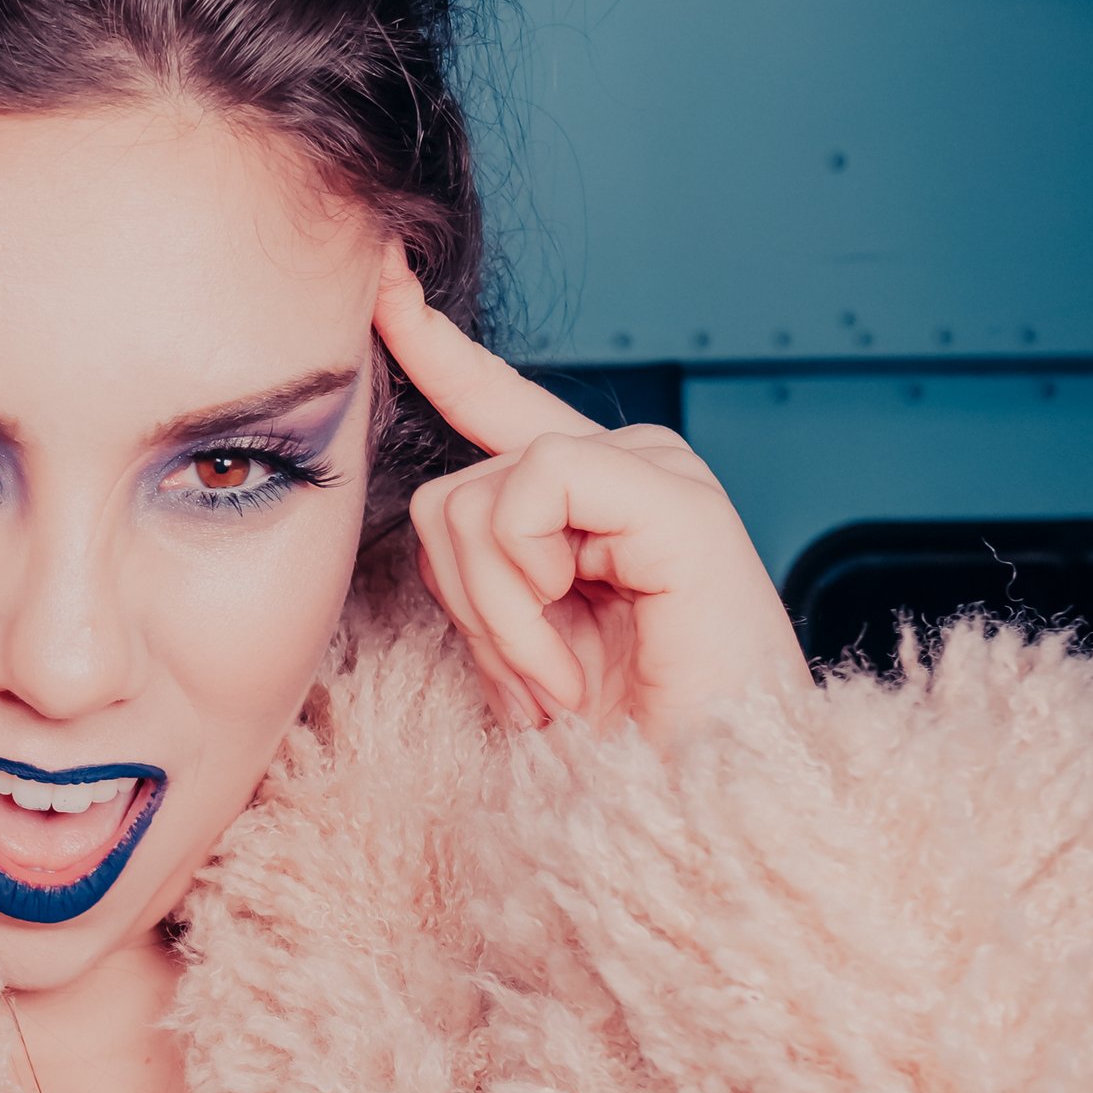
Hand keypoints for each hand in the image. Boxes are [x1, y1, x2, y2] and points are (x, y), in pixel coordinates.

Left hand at [373, 243, 811, 750]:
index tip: (381, 279)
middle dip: (465, 607)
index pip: (493, 400)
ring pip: (476, 496)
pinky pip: (530, 494)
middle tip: (534, 687)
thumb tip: (430, 507)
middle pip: (450, 489)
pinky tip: (573, 662)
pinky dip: (523, 596)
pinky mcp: (673, 498)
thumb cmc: (629, 746)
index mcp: (590, 497)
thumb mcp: (523, 645)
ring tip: (559, 685)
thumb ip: (483, 566)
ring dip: (496, 620)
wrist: (712, 814)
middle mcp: (626, 466)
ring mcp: (657, 475)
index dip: (432, 343)